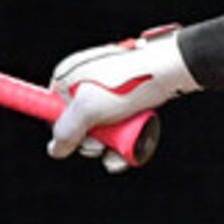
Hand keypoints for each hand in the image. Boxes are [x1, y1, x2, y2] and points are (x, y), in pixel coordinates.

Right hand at [47, 29, 195, 171]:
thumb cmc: (126, 82)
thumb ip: (67, 131)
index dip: (63, 130)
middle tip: (100, 146)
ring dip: (109, 149)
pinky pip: (120, 127)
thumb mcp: (89, 108)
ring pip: (103, 130)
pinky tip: (128, 155)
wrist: (169, 69)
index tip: (76, 142)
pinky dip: (124, 143)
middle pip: (79, 124)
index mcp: (69, 75)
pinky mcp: (129, 101)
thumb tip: (56, 150)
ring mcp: (110, 93)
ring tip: (118, 153)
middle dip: (90, 142)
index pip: (53, 109)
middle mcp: (87, 83)